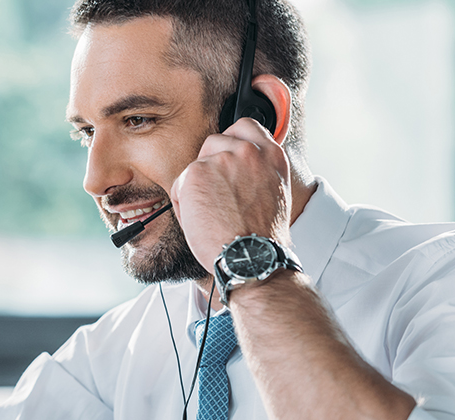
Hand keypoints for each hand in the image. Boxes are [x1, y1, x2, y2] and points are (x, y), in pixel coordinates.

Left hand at [169, 117, 291, 271]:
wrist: (251, 256)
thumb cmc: (260, 237)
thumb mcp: (273, 193)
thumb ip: (257, 171)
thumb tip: (235, 167)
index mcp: (272, 156)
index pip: (245, 126)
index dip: (231, 140)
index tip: (227, 157)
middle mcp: (248, 151)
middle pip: (215, 142)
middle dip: (210, 165)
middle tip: (216, 196)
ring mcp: (222, 158)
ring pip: (196, 165)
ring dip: (197, 186)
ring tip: (211, 214)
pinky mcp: (197, 172)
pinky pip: (180, 184)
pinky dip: (184, 203)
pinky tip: (200, 221)